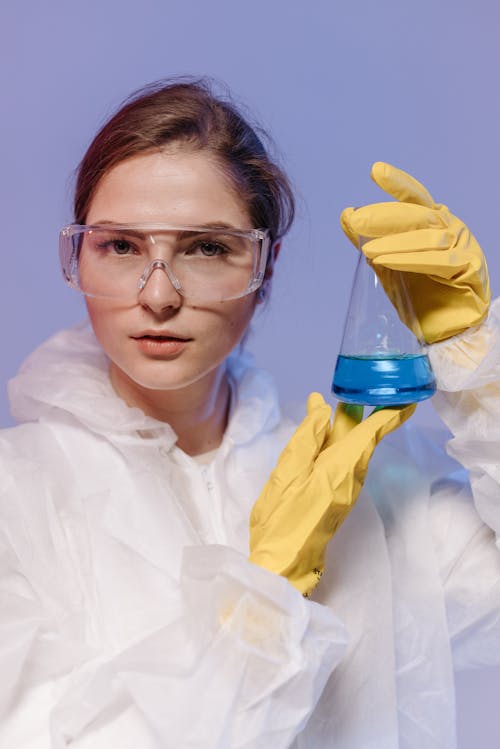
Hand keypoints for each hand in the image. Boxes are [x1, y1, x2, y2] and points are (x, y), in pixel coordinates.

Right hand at [249, 393, 414, 596]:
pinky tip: (322, 439)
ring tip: (332, 408)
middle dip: (360, 415)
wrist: (283, 564)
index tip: (407, 399)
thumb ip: (305, 439)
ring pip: (352, 452)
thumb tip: (322, 409)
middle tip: (357, 388)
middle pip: (361, 440)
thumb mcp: (286, 473)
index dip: (388, 415)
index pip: (369, 434)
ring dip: (347, 429)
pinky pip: (343, 464)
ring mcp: (344, 491)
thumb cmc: (281, 520)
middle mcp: (349, 479)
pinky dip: (336, 445)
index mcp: (339, 469)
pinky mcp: (336, 498)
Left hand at [340, 162, 489, 343]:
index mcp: (435, 223)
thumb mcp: (389, 265)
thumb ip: (371, 241)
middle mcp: (451, 230)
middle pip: (419, 215)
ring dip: (394, 242)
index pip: (416, 198)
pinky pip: (440, 260)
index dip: (398, 184)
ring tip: (367, 250)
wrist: (448, 331)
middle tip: (356, 220)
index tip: (376, 171)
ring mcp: (464, 247)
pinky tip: (387, 261)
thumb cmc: (422, 295)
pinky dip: (411, 260)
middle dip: (385, 216)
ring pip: (428, 237)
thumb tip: (346, 215)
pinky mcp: (469, 269)